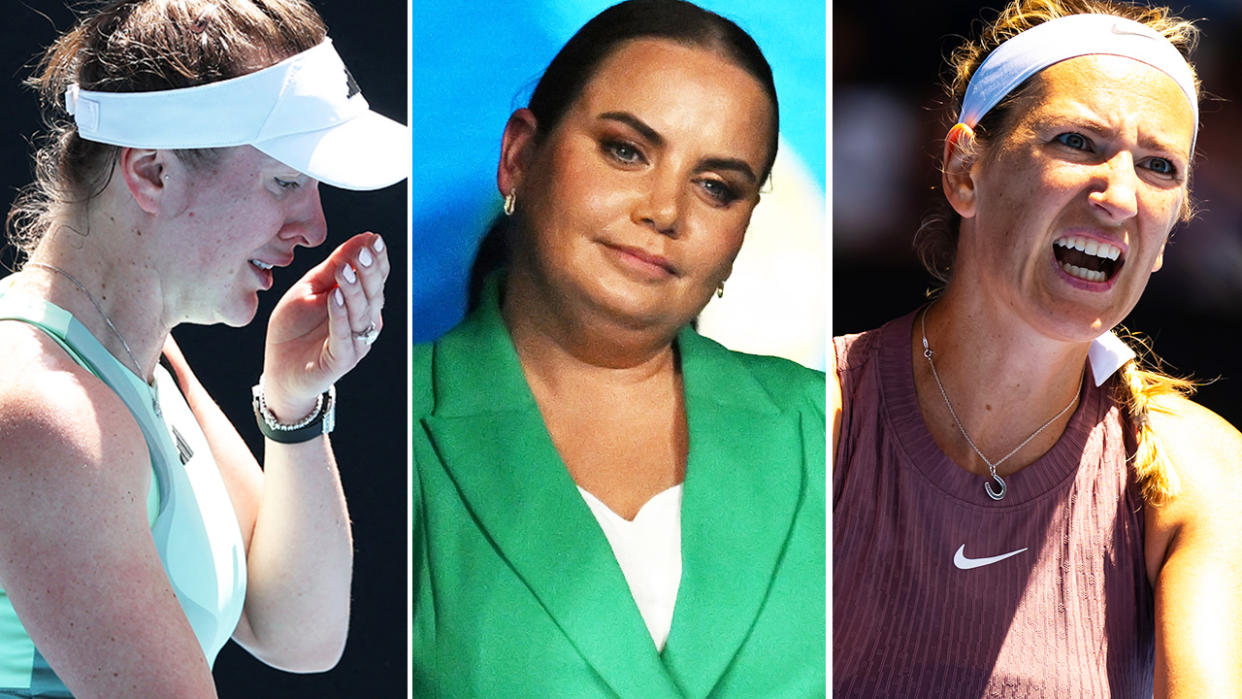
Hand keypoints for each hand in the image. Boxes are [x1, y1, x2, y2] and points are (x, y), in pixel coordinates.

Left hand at [261, 232, 388, 421]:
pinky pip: (344, 337)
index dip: (377, 260)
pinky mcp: (341, 360)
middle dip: (370, 271)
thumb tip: (363, 238)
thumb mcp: (311, 289)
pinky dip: (340, 316)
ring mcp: (355, 342)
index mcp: (360, 303)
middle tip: (364, 251)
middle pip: (374, 294)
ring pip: (362, 314)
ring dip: (355, 291)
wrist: (279, 370)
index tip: (374, 239)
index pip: (376, 279)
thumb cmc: (295, 328)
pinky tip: (335, 297)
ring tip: (346, 270)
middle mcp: (364, 322)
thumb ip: (334, 267)